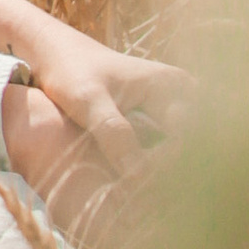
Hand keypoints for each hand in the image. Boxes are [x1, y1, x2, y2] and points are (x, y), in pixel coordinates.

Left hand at [15, 22, 190, 178]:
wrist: (56, 55)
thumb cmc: (69, 71)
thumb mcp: (87, 100)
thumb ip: (112, 131)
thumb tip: (139, 176)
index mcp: (173, 85)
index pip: (187, 139)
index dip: (165, 165)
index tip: (133, 182)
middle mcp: (183, 96)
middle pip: (192, 148)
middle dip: (169, 173)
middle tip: (137, 193)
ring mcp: (175, 108)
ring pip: (183, 152)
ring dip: (164, 173)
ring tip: (135, 192)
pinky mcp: (162, 120)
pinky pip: (170, 150)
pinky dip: (154, 167)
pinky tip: (134, 183)